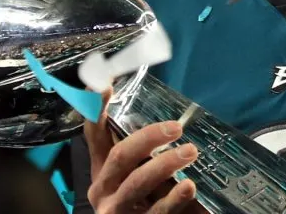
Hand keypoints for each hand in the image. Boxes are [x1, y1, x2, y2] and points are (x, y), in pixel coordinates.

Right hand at [84, 89, 207, 212]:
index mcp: (102, 171)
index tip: (104, 85)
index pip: (95, 135)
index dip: (96, 110)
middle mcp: (104, 189)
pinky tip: (189, 186)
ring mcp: (117, 210)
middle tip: (176, 127)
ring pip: (137, 183)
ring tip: (190, 151)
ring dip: (164, 164)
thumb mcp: (140, 176)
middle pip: (120, 156)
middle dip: (147, 138)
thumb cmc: (145, 202)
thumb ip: (145, 155)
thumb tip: (168, 120)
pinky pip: (156, 211)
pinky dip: (174, 198)